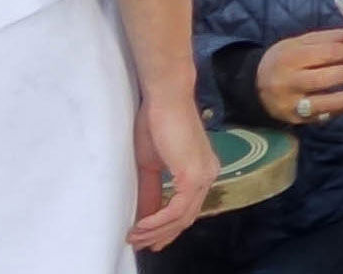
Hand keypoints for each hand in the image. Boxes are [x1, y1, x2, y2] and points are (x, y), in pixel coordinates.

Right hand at [133, 86, 218, 249]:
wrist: (165, 98)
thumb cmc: (156, 123)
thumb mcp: (151, 165)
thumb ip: (152, 191)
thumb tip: (144, 216)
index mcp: (202, 171)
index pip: (187, 208)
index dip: (167, 227)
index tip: (147, 239)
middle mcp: (208, 174)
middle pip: (186, 217)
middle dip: (161, 235)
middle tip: (139, 245)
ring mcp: (204, 175)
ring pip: (182, 217)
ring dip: (155, 231)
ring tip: (133, 237)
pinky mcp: (194, 175)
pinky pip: (177, 209)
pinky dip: (158, 221)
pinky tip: (141, 227)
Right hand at [251, 27, 342, 126]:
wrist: (254, 86)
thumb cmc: (285, 59)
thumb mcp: (302, 42)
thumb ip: (333, 37)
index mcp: (292, 56)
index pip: (329, 52)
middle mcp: (290, 81)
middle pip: (330, 77)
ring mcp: (292, 103)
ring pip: (329, 100)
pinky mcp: (296, 120)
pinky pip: (325, 114)